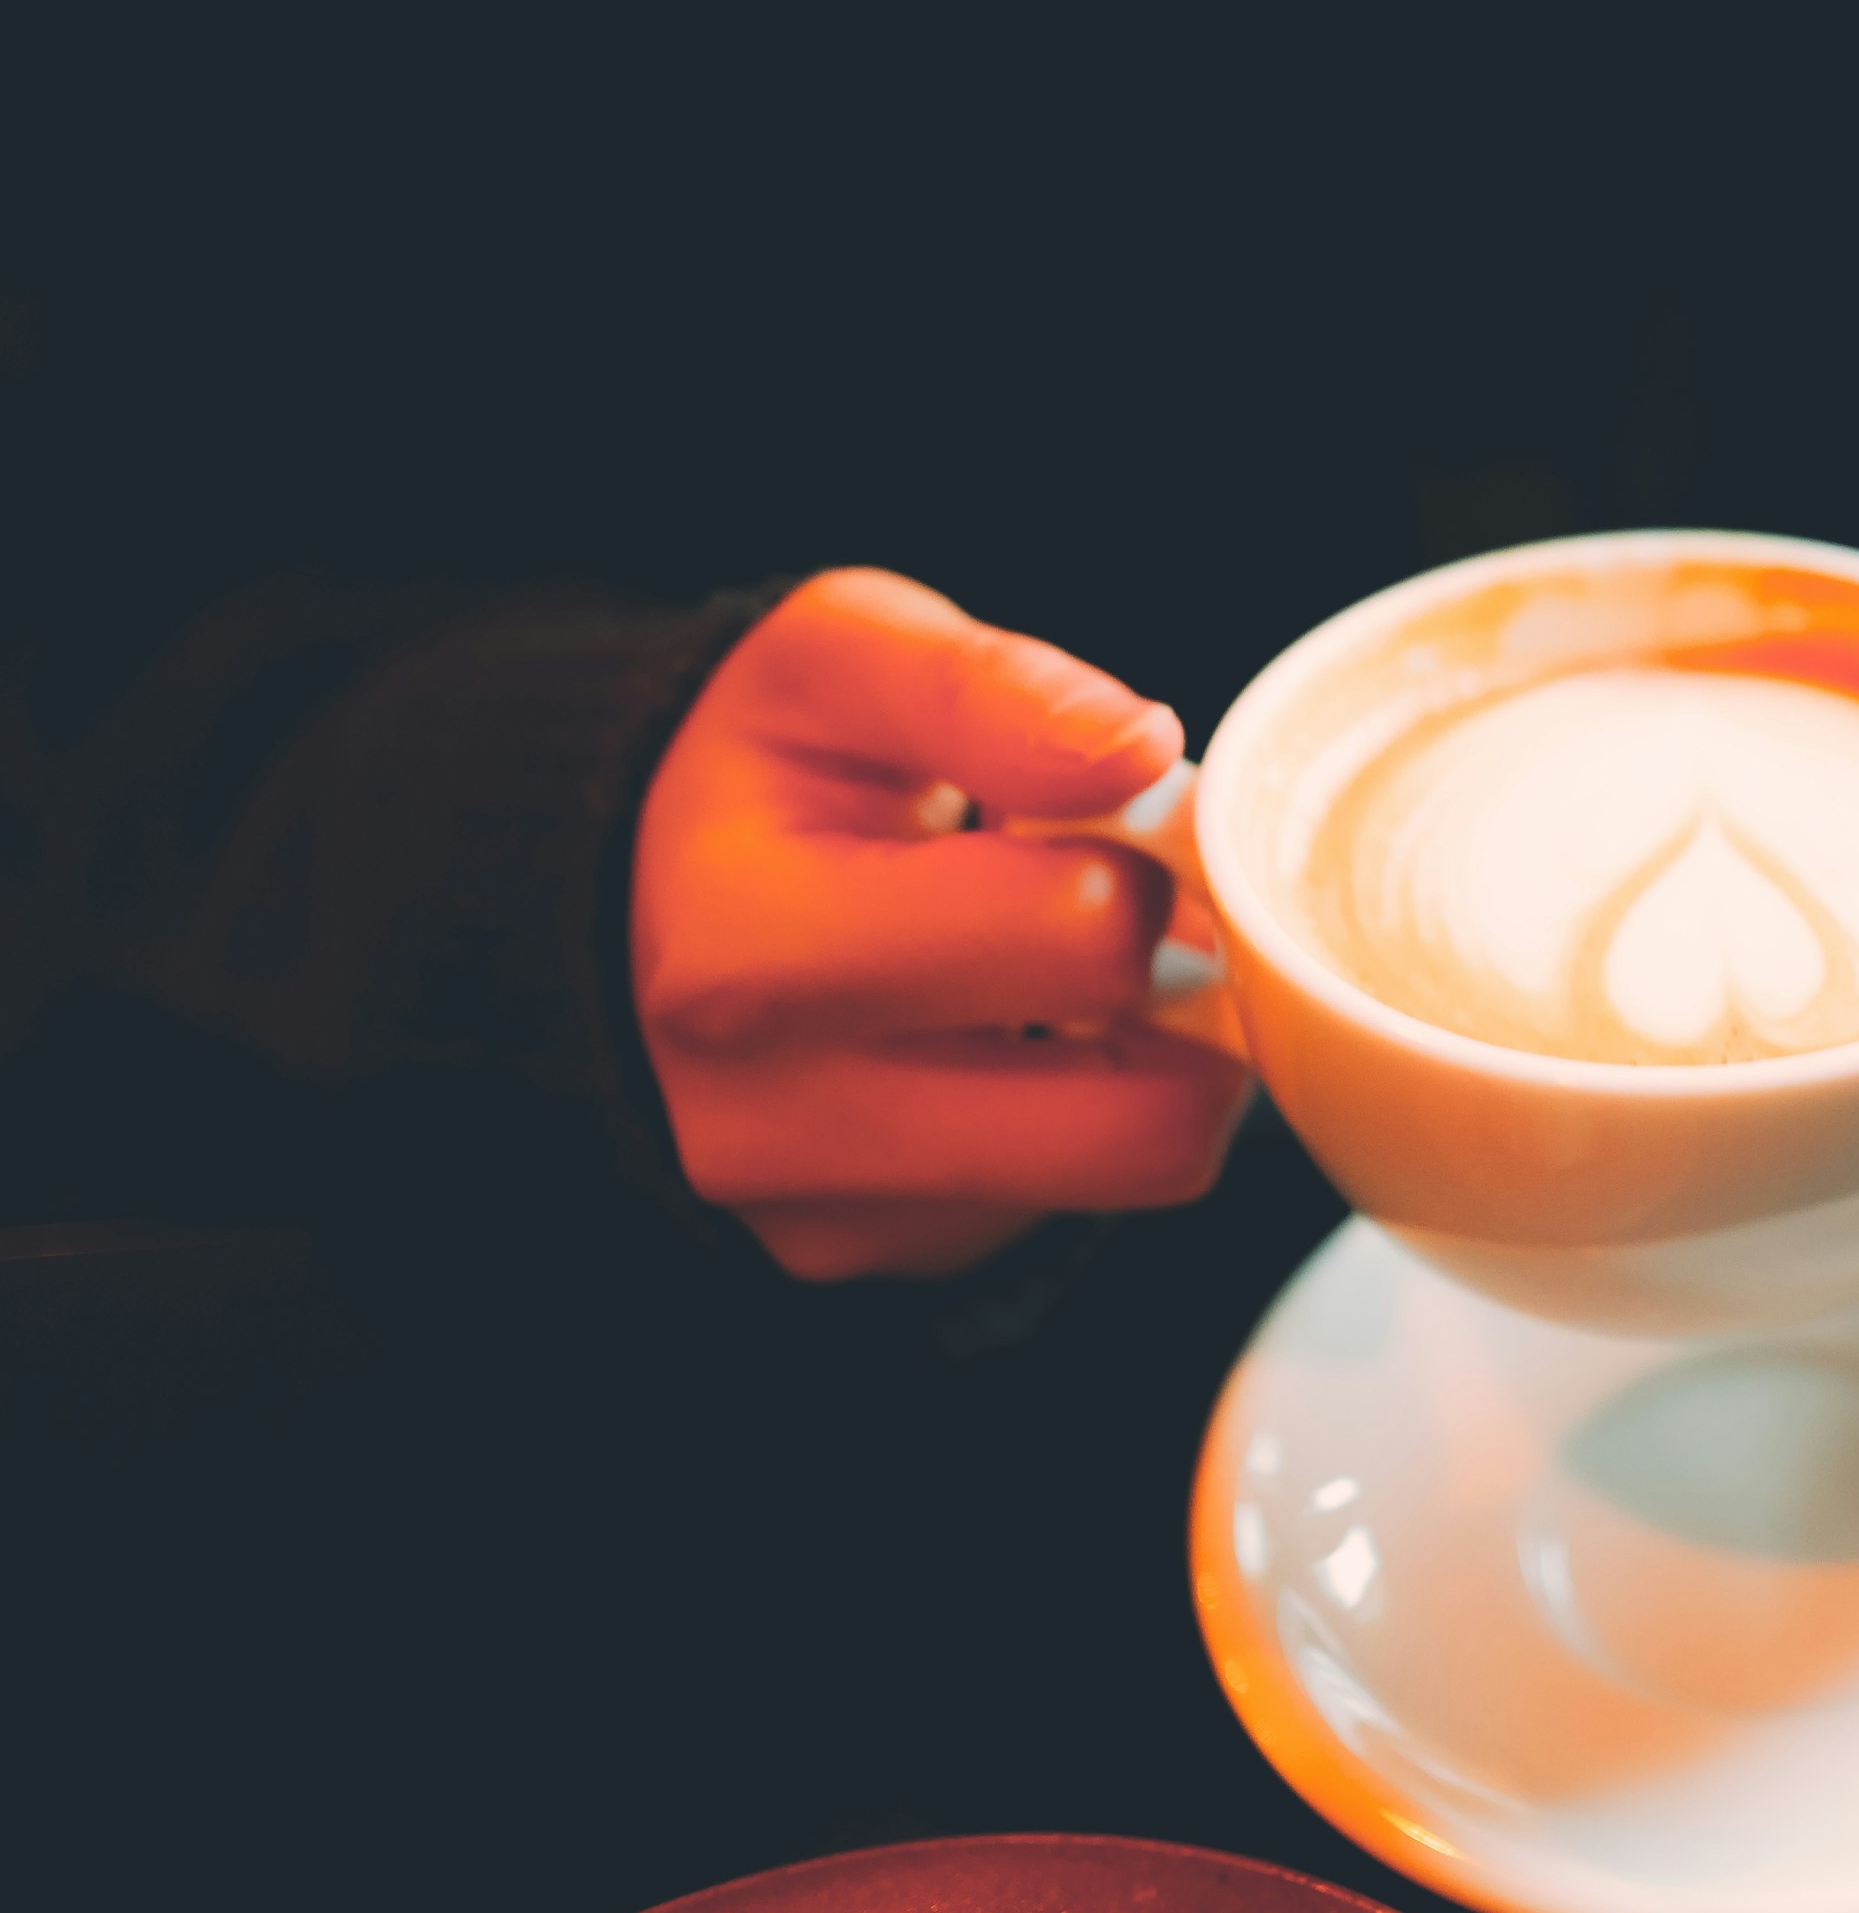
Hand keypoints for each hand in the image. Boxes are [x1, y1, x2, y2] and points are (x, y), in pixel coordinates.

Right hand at [632, 568, 1251, 1280]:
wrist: (625, 900)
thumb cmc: (753, 771)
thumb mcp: (837, 657)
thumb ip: (984, 690)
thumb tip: (1138, 750)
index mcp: (746, 949)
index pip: (1078, 938)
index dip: (1146, 865)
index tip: (1106, 827)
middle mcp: (764, 1120)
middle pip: (1138, 1115)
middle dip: (1179, 996)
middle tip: (1127, 910)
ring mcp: (818, 1214)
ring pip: (1129, 1175)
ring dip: (1149, 1066)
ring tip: (1064, 970)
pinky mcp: (867, 1255)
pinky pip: (1062, 1209)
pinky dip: (1071, 1119)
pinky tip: (999, 1036)